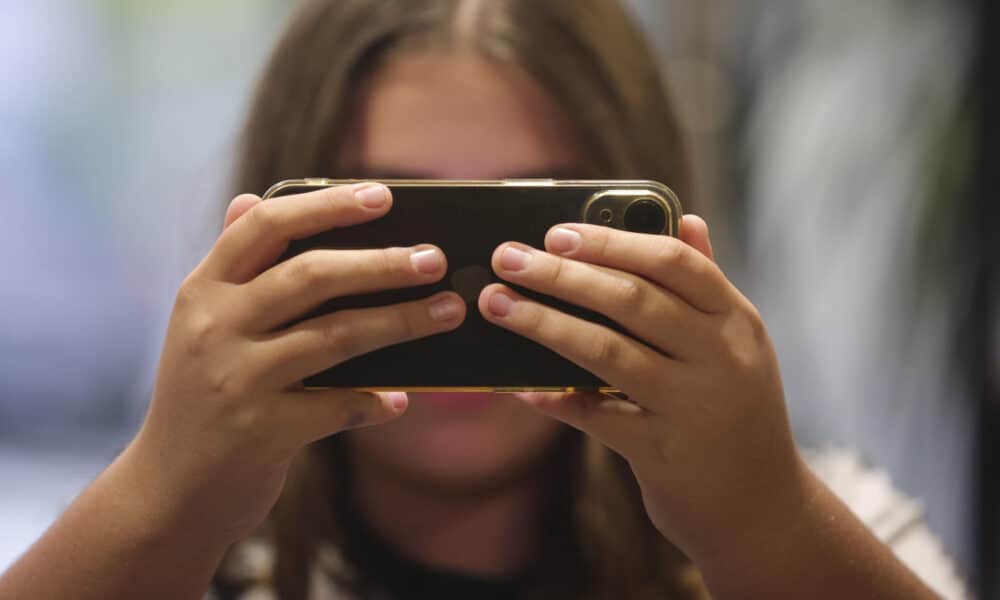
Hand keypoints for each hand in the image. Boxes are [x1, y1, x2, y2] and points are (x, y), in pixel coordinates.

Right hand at [131, 183, 464, 545]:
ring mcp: (237, 380)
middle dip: (381, 264)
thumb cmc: (200, 396)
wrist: (167, 491)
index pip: (266, 227)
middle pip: (311, 277)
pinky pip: (337, 407)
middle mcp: (215, 328)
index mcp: (204, 291)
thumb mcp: (201, 325)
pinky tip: (400, 401)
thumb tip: (251, 196)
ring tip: (447, 312)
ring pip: (334, 337)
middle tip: (434, 259)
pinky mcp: (261, 432)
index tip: (384, 196)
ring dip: (399, 323)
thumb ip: (232, 266)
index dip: (326, 205)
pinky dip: (373, 403)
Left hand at [478, 216, 802, 563]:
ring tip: (498, 304)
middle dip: (562, 275)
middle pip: (632, 300)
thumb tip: (684, 216)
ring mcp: (693, 407)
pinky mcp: (663, 454)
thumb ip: (706, 283)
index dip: (612, 241)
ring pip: (607, 352)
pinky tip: (517, 386)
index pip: (674, 262)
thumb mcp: (736, 345)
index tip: (556, 231)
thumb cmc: (737, 412)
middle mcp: (720, 358)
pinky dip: (554, 399)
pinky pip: (596, 418)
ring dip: (544, 324)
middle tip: (508, 258)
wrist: (761, 508)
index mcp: (735, 320)